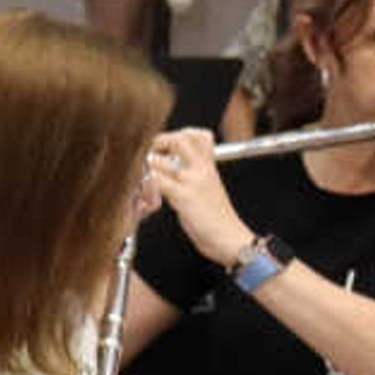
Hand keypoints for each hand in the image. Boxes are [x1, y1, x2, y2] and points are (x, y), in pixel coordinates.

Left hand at [150, 130, 248, 262]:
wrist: (230, 239)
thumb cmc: (218, 220)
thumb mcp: (211, 189)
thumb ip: (196, 176)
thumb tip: (173, 170)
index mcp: (210, 167)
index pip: (200, 135)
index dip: (181, 134)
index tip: (169, 146)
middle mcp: (202, 170)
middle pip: (179, 138)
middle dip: (158, 143)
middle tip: (151, 156)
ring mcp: (192, 182)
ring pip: (160, 160)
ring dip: (146, 169)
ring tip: (144, 181)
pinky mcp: (183, 197)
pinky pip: (156, 182)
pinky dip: (146, 187)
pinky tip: (147, 198)